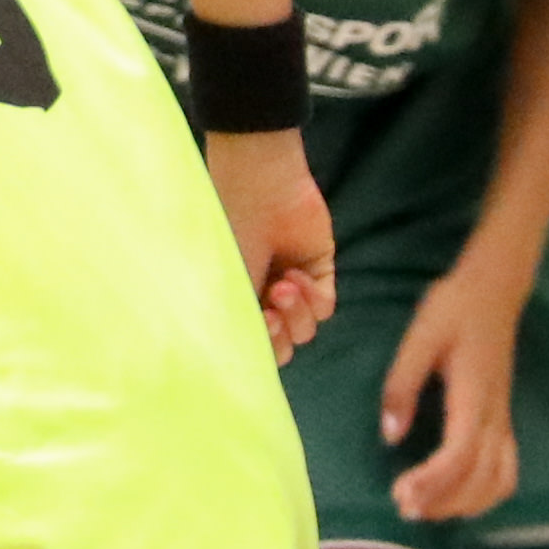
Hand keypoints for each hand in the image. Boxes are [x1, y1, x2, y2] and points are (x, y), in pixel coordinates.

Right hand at [207, 129, 335, 363]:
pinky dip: (313, 298)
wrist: (258, 186)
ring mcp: (292, 286)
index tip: (252, 332)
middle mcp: (262, 297)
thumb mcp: (223, 284)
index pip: (253, 346)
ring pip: (305, 329)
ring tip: (283, 285)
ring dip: (296, 314)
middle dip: (278, 339)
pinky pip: (325, 306)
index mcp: (235, 300)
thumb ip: (235, 324)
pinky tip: (296, 274)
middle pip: (282, 346)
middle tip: (268, 316)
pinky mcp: (320, 270)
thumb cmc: (228, 231)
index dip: (257, 351)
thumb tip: (241, 361)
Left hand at [381, 268, 525, 521]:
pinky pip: (507, 471)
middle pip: (480, 477)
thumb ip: (402, 386)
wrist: (493, 290)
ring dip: (465, 504)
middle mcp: (496, 415)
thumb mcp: (418, 339)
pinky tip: (457, 498)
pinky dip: (486, 495)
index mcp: (475, 396)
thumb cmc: (453, 310)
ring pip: (499, 480)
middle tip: (404, 506)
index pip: (460, 454)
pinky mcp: (503, 420)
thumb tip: (390, 435)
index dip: (433, 482)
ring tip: (427, 508)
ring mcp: (504, 419)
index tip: (400, 494)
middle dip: (444, 502)